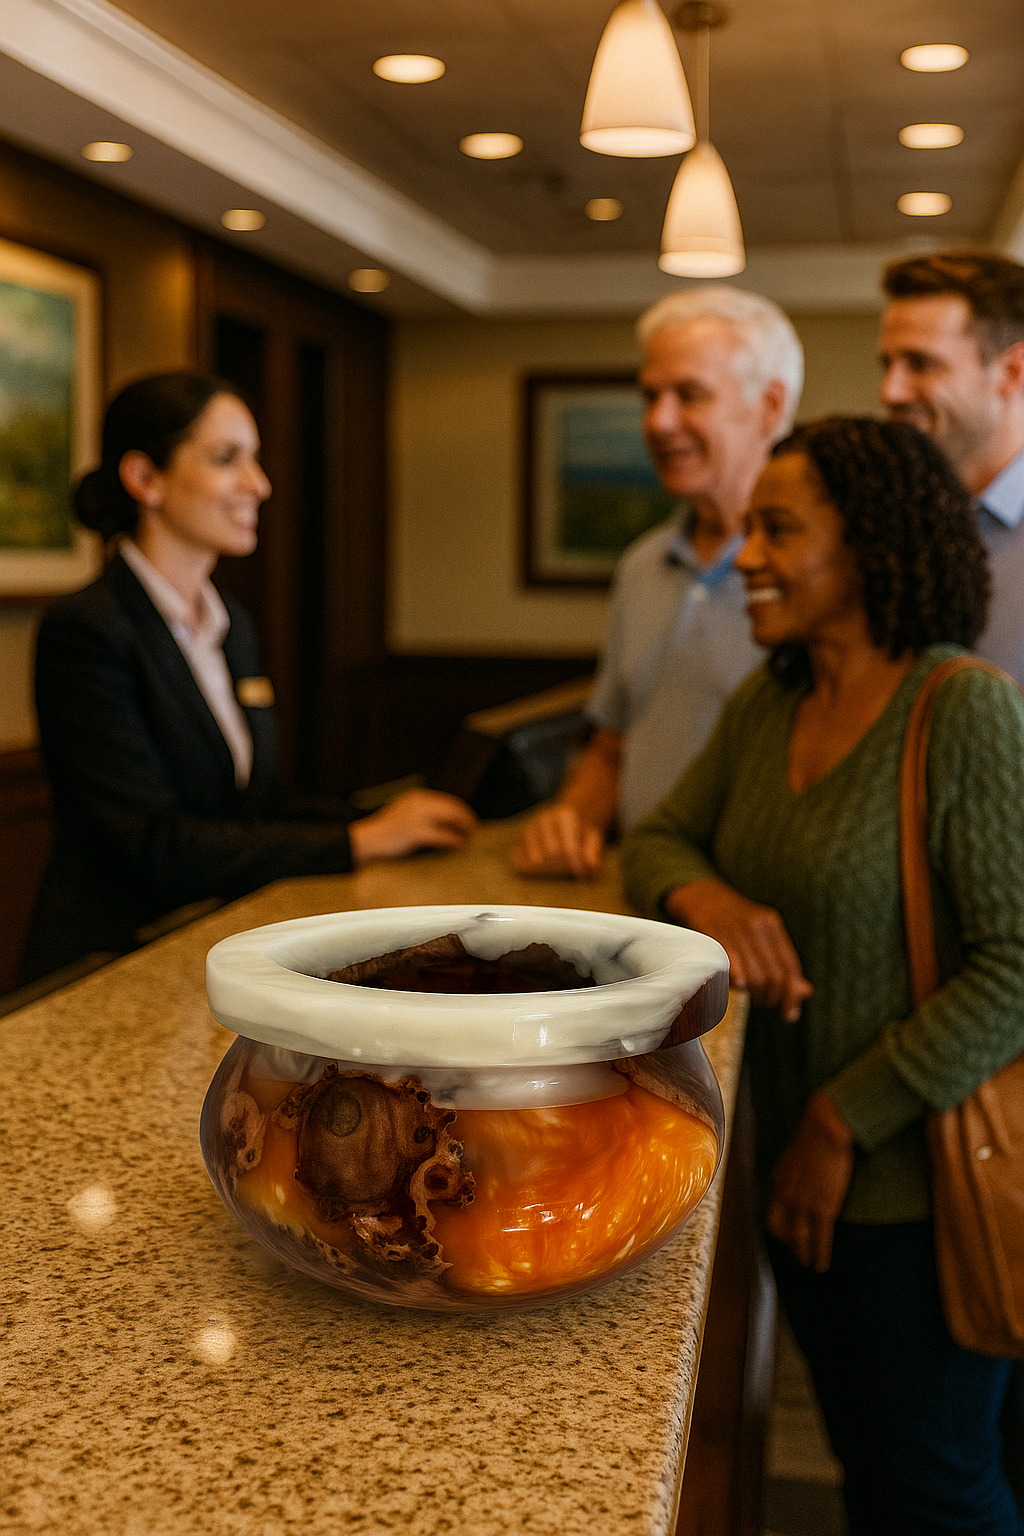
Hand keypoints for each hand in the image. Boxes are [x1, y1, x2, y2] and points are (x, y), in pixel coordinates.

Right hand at [348, 790, 476, 865]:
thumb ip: (424, 812)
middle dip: (466, 818)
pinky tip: (460, 844)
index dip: (461, 810)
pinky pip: (442, 835)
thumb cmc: (387, 830)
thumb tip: (448, 818)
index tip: (469, 819)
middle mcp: (419, 803)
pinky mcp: (415, 832)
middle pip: (452, 807)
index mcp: (417, 797)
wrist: (368, 839)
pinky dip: (454, 839)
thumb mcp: (406, 813)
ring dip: (463, 828)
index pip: (448, 801)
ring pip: (450, 819)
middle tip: (474, 828)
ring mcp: (417, 817)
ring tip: (469, 837)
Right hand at [511, 804, 604, 878]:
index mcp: (564, 816)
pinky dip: (530, 870)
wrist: (564, 818)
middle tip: (570, 870)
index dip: (575, 861)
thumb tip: (591, 867)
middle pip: (552, 853)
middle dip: (563, 866)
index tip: (581, 873)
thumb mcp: (592, 837)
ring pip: (535, 860)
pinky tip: (542, 868)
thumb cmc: (579, 831)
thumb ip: (592, 851)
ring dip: (548, 870)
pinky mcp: (519, 841)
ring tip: (558, 868)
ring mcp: (529, 830)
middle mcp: (543, 820)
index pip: (568, 844)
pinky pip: (519, 862)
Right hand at [664, 879, 812, 1020]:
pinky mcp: (714, 936)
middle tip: (763, 1002)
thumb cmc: (733, 921)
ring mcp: (735, 930)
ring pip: (755, 976)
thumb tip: (804, 992)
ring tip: (749, 994)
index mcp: (771, 924)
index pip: (790, 966)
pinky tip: (738, 986)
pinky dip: (738, 982)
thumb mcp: (761, 934)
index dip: (792, 994)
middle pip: (774, 975)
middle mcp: (756, 925)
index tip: (789, 1013)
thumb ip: (782, 962)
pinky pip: (732, 967)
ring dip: (754, 994)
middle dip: (771, 997)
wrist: (701, 895)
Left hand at [766, 1092, 855, 1271]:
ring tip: (809, 1264)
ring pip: (799, 1237)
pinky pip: (819, 1238)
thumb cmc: (816, 1132)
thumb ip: (797, 1165)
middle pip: (779, 1227)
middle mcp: (786, 1194)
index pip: (774, 1207)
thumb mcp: (798, 1150)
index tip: (787, 1230)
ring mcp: (803, 1203)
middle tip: (796, 1251)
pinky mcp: (822, 1207)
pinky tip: (821, 1264)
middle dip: (787, 1242)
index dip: (780, 1222)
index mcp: (780, 1179)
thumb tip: (803, 1167)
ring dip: (803, 1253)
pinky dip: (819, 1254)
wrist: (826, 1127)